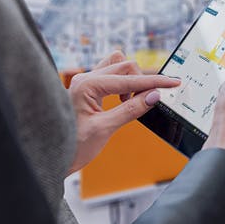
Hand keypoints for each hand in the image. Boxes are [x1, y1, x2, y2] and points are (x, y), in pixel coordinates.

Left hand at [67, 51, 179, 173]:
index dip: (154, 82)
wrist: (51, 157)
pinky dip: (124, 84)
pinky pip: (111, 76)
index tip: (174, 82)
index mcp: (87, 85)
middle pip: (125, 66)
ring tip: (132, 102)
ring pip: (118, 66)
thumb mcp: (105, 129)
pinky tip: (123, 101)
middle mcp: (85, 78)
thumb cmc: (71, 145)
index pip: (129, 79)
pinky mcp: (88, 88)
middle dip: (142, 81)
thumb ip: (131, 110)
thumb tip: (154, 96)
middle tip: (150, 101)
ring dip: (131, 80)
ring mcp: (86, 82)